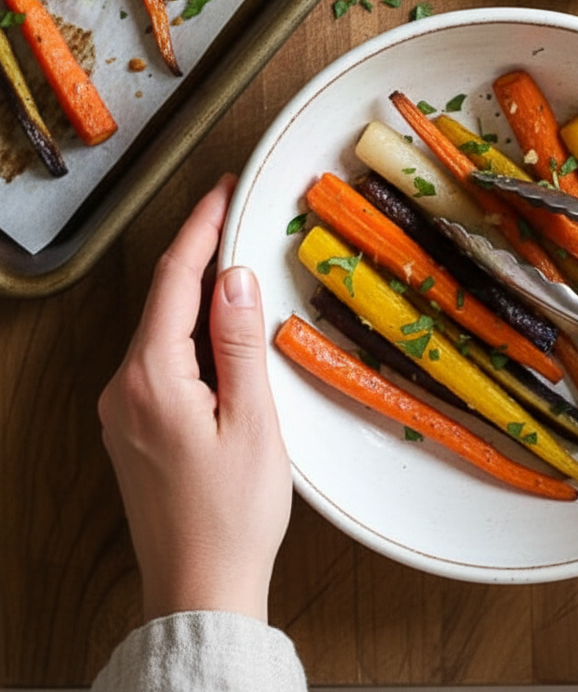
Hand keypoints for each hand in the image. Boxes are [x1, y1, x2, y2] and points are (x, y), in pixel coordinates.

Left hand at [98, 174, 291, 622]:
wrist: (200, 589)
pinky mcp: (131, 428)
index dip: (201, 226)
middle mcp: (123, 387)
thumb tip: (235, 276)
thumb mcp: (253, 421)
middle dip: (201, 255)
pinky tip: (221, 333)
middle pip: (163, 299)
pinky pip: (158, 360)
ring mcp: (122, 409)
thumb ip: (240, 342)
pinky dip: (190, 334)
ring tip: (240, 270)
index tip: (223, 190)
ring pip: (161, 329)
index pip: (176, 278)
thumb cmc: (233, 515)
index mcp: (151, 378)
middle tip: (237, 217)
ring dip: (198, 296)